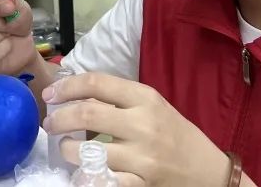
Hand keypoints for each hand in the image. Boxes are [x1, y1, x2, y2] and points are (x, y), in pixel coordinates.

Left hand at [42, 72, 235, 186]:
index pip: (96, 83)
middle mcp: (143, 124)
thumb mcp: (153, 107)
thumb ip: (120, 100)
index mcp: (145, 98)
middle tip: (50, 123)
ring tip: (65, 149)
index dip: (66, 87)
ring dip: (67, 150)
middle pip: (86, 113)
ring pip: (87, 151)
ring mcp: (142, 157)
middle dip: (59, 119)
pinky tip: (81, 172)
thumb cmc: (177, 136)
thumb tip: (76, 94)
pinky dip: (85, 176)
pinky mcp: (140, 184)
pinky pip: (101, 179)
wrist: (209, 173)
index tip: (50, 95)